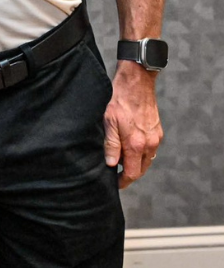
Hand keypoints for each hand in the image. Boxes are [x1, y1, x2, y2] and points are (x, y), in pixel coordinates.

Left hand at [103, 60, 162, 187]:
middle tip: (115, 173)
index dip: (123, 181)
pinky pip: (150, 149)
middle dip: (129, 173)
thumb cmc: (118, 100)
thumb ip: (111, 145)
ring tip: (120, 160)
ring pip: (146, 159)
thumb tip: (111, 164)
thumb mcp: (108, 122)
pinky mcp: (158, 131)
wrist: (136, 83)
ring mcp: (155, 138)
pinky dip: (141, 152)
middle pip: (141, 169)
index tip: (115, 184)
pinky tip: (130, 147)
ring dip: (135, 163)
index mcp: (136, 144)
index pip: (132, 173)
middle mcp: (149, 144)